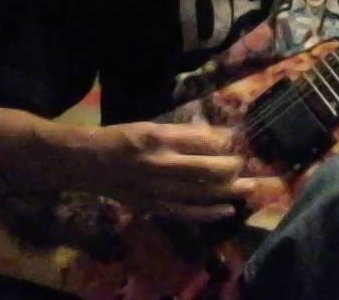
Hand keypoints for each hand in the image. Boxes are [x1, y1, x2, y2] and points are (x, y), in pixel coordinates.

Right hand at [69, 121, 254, 222]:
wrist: (88, 163)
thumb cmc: (120, 138)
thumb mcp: (149, 126)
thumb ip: (180, 133)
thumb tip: (214, 137)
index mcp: (159, 137)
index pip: (203, 140)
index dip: (225, 141)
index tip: (236, 139)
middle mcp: (161, 163)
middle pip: (209, 169)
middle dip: (233, 167)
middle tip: (245, 163)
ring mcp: (158, 188)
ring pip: (203, 192)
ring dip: (230, 190)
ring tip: (251, 187)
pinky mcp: (154, 206)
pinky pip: (187, 212)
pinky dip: (210, 212)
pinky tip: (227, 209)